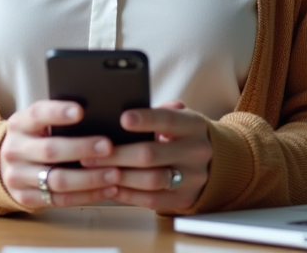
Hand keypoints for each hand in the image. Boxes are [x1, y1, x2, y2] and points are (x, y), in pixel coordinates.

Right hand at [0, 99, 120, 209]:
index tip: (81, 111)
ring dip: (90, 178)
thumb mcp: (38, 123)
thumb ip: (59, 119)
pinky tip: (107, 189)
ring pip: (57, 180)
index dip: (58, 112)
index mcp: (18, 124)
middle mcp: (14, 150)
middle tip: (108, 146)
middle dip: (82, 148)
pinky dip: (87, 195)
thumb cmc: (36, 138)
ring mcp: (17, 177)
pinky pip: (60, 200)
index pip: (37, 114)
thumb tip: (98, 113)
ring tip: (115, 173)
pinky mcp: (26, 198)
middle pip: (50, 150)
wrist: (7, 165)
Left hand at [80, 101, 210, 212]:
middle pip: (152, 154)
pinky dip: (128, 195)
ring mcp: (193, 178)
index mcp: (193, 125)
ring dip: (120, 176)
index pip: (168, 120)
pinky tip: (111, 187)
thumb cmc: (183, 134)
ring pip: (152, 180)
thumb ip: (156, 112)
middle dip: (118, 154)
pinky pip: (153, 201)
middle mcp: (196, 151)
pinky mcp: (185, 200)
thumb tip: (122, 106)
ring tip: (96, 171)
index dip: (145, 120)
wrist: (216, 163)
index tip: (121, 118)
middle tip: (90, 153)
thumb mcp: (178, 117)